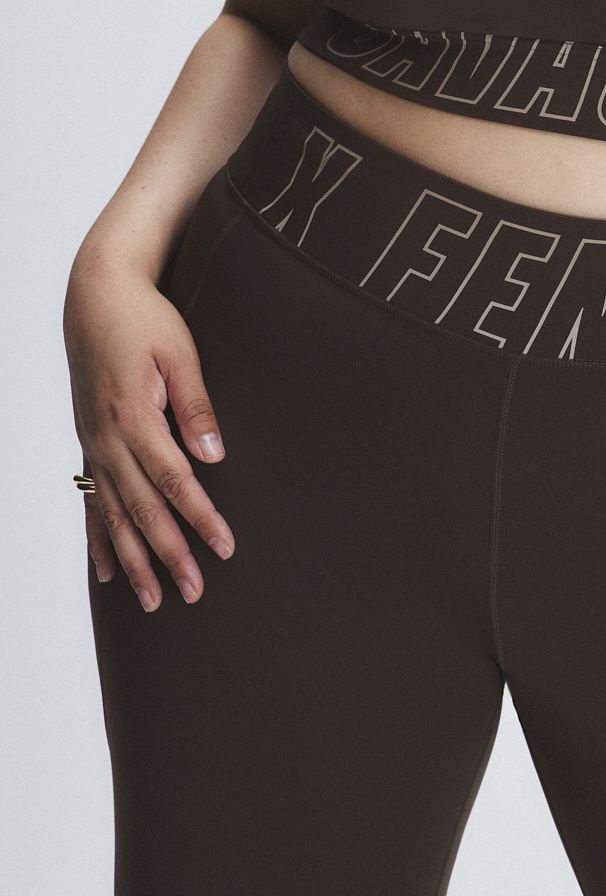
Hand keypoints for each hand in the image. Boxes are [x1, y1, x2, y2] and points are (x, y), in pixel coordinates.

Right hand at [64, 245, 233, 608]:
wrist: (94, 296)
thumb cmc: (143, 318)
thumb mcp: (179, 352)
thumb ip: (196, 405)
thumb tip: (214, 455)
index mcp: (135, 416)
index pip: (175, 481)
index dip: (200, 518)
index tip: (225, 548)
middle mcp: (108, 437)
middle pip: (143, 509)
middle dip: (169, 555)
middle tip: (194, 592)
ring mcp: (93, 442)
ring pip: (114, 515)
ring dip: (134, 560)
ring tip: (152, 601)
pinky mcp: (89, 441)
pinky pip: (91, 501)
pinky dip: (99, 539)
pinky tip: (108, 571)